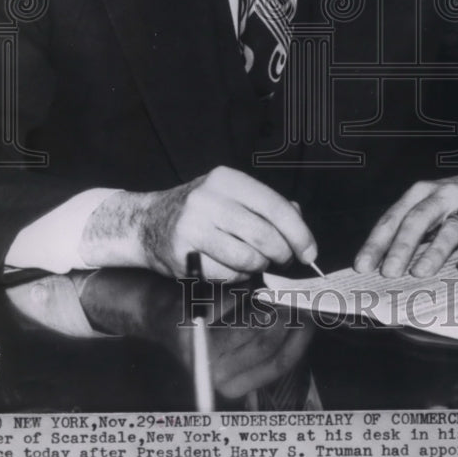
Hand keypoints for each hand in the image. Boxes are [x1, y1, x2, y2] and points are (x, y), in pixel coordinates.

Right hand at [79, 167, 316, 280]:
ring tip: (254, 261)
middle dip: (281, 254)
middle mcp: (208, 198)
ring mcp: (192, 225)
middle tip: (282, 260)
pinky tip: (231, 267)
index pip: (274, 206)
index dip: (298, 232)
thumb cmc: (200, 211)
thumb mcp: (231, 196)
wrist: (148, 223)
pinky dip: (237, 277)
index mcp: (227, 179)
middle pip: (264, 235)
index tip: (309, 251)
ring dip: (259, 266)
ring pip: (247, 258)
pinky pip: (225, 274)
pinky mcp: (182, 252)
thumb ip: (266, 206)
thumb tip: (299, 222)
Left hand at [354, 159, 457, 278]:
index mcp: (422, 193)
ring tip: (419, 273)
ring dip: (433, 252)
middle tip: (389, 272)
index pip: (394, 218)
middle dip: (401, 247)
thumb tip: (386, 267)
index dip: (377, 242)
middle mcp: (444, 195)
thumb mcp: (433, 207)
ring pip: (450, 229)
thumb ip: (415, 231)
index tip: (362, 266)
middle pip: (417, 220)